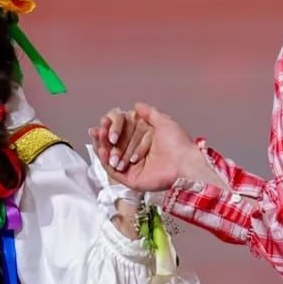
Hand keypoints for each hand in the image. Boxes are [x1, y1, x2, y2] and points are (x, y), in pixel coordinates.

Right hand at [90, 103, 217, 192]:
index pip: (122, 133)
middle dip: (104, 137)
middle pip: (113, 145)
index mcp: (143, 141)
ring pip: (110, 157)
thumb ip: (149, 113)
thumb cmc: (178, 144)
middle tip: (99, 130)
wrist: (184, 163)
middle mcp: (135, 154)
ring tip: (99, 137)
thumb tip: (136, 105)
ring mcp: (131, 168)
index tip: (104, 122)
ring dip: (102, 146)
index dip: (111, 127)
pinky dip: (105, 160)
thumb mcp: (164, 122)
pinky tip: (103, 150)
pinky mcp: (129, 179)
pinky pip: (112, 171)